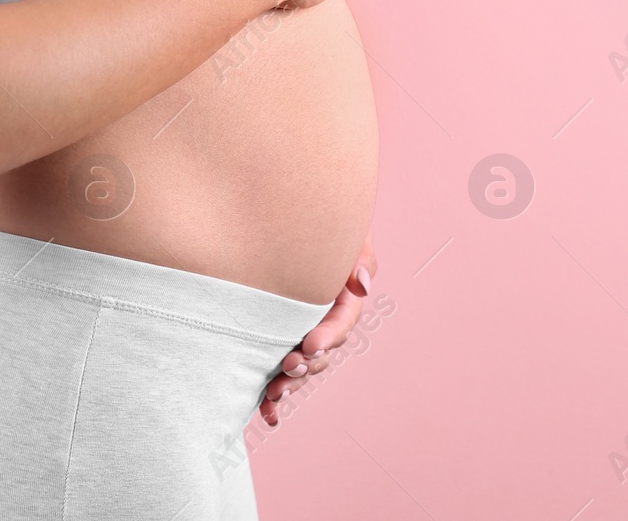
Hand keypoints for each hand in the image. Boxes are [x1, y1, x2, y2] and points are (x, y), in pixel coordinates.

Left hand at [258, 230, 376, 426]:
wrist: (281, 211)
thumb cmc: (318, 218)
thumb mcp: (347, 229)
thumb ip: (359, 253)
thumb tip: (360, 284)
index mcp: (341, 296)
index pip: (341, 321)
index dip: (328, 336)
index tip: (308, 344)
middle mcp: (322, 318)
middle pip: (323, 352)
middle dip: (308, 366)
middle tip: (287, 367)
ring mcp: (299, 330)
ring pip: (302, 366)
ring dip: (291, 384)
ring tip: (273, 394)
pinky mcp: (276, 338)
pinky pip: (277, 370)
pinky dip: (274, 397)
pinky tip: (266, 415)